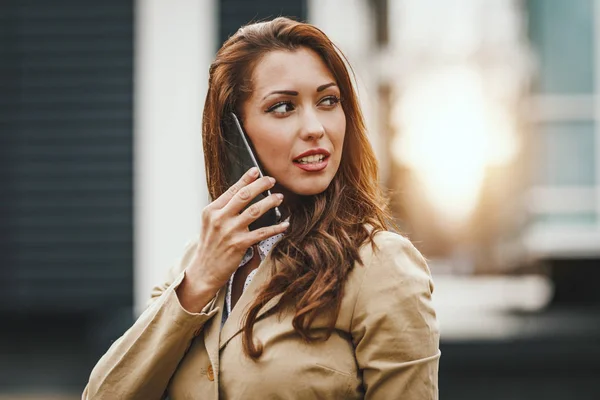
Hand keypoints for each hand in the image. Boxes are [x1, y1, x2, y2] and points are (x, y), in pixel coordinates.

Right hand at [178, 167, 288, 309]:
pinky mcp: (239, 244)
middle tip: (272, 180)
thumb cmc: (210, 246)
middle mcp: (220, 218)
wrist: (203, 271)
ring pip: (255, 211)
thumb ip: (224, 210)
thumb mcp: (210, 224)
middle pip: (244, 196)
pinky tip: (284, 225)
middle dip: (260, 185)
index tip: (257, 171)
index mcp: (212, 210)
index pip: (232, 190)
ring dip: (270, 202)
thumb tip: (243, 195)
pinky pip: (262, 233)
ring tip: (279, 198)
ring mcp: (230, 231)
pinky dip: (276, 228)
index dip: (246, 179)